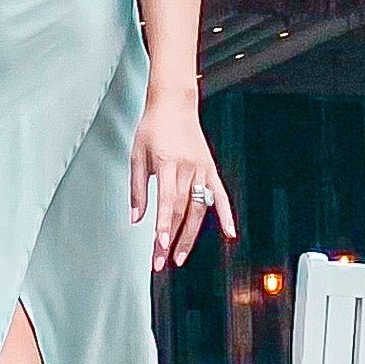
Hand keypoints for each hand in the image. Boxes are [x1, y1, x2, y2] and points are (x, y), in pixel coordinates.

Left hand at [130, 94, 235, 275]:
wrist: (174, 103)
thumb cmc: (152, 127)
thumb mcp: (136, 155)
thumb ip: (137, 189)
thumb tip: (135, 218)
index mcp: (167, 163)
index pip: (166, 201)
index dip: (163, 225)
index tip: (160, 245)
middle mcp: (187, 168)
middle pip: (181, 210)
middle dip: (171, 238)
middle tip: (162, 260)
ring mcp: (202, 169)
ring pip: (198, 208)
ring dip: (189, 234)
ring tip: (180, 255)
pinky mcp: (210, 168)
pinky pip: (220, 195)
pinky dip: (226, 215)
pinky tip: (229, 233)